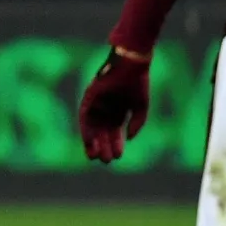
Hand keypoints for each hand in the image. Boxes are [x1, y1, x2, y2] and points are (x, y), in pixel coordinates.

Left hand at [79, 47, 151, 162]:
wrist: (132, 64)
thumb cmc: (138, 83)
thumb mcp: (141, 107)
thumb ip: (136, 123)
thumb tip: (129, 138)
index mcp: (118, 111)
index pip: (113, 132)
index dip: (115, 144)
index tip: (117, 157)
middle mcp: (105, 109)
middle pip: (101, 132)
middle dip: (103, 146)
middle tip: (106, 161)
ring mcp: (96, 103)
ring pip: (92, 127)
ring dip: (92, 142)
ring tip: (95, 156)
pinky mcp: (89, 97)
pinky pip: (84, 116)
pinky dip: (85, 129)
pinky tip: (89, 140)